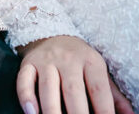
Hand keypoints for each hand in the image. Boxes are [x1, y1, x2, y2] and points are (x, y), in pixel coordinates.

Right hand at [17, 35, 134, 113]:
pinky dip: (26, 98)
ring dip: (52, 111)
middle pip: (73, 90)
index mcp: (90, 61)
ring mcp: (46, 61)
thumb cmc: (79, 61)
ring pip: (48, 88)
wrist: (50, 32)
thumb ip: (114, 96)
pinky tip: (32, 113)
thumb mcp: (98, 71)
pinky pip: (24, 81)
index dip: (104, 112)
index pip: (99, 90)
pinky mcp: (28, 64)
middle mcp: (68, 59)